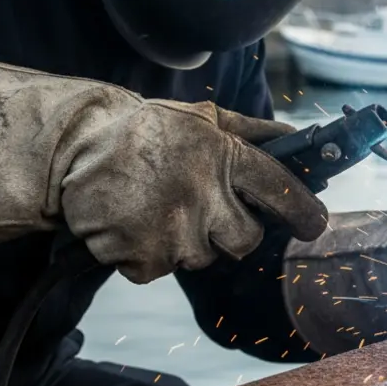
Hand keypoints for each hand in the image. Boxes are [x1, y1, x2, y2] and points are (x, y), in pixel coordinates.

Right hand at [63, 100, 327, 282]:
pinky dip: (149, 253)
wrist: (73, 144)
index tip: (313, 224)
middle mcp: (204, 195)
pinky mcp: (143, 257)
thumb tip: (302, 137)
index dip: (304, 212)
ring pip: (203, 257)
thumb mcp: (203, 117)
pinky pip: (161, 268)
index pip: (281, 191)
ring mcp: (173, 230)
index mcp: (225, 157)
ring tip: (157, 208)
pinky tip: (133, 223)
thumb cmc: (146, 131)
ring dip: (186, 241)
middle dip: (230, 231)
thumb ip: (254, 131)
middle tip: (200, 208)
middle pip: (245, 240)